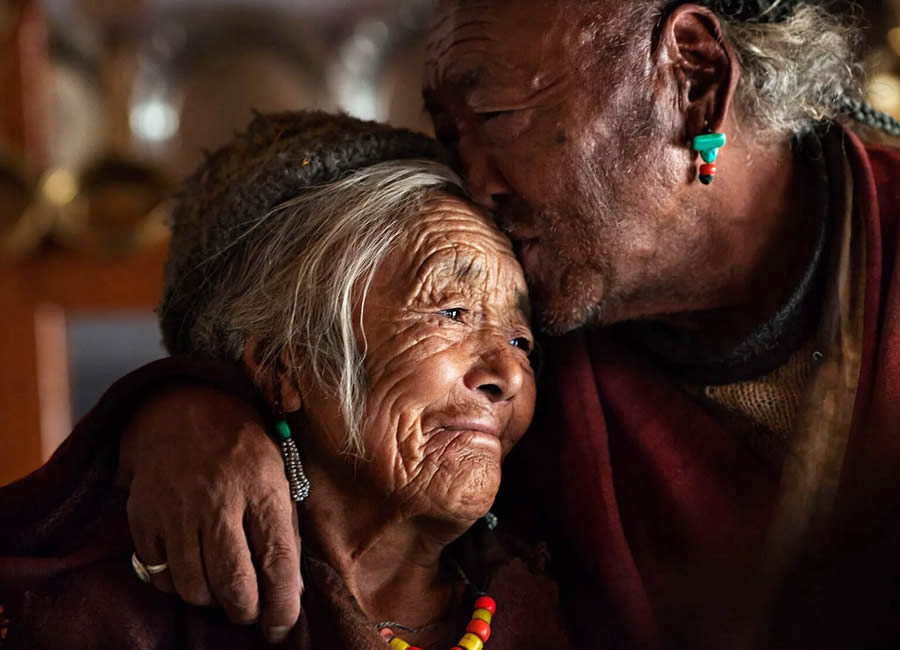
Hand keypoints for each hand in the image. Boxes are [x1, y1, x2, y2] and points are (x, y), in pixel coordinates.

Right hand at [118, 386, 300, 643]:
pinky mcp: (144, 517)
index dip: (282, 605)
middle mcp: (219, 501)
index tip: (281, 627)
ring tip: (222, 590)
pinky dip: (176, 583)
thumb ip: (284, 528)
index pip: (277, 562)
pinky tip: (191, 570)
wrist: (181, 407)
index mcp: (262, 488)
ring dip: (211, 600)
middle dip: (246, 611)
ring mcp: (177, 510)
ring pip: (193, 587)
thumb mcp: (278, 473)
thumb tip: (290, 589)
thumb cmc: (241, 445)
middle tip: (251, 611)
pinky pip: (159, 573)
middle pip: (233, 583)